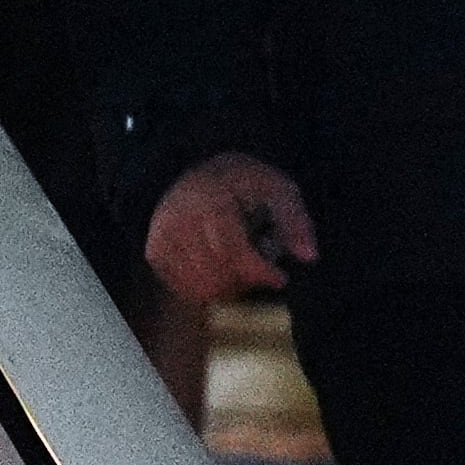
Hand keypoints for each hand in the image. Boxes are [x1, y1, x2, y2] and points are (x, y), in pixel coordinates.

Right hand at [147, 152, 317, 302]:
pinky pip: (185, 289)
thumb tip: (309, 257)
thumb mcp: (278, 189)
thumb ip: (294, 220)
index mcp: (209, 200)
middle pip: (216, 276)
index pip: (233, 251)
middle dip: (246, 281)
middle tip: (261, 271)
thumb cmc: (244, 184)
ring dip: (229, 288)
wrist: (199, 174)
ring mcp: (161, 238)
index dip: (259, 271)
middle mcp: (178, 219)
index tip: (281, 278)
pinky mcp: (154, 254)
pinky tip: (222, 270)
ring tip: (242, 268)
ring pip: (200, 288)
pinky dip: (209, 289)